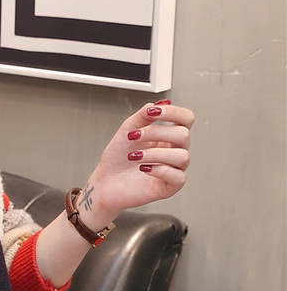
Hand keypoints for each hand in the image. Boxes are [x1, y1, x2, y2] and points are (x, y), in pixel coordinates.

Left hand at [82, 100, 194, 226]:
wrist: (104, 182)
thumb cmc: (116, 159)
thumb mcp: (127, 131)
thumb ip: (143, 115)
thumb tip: (161, 103)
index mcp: (167, 136)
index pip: (186, 119)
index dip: (173, 112)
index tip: (152, 112)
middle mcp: (173, 151)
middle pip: (183, 135)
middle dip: (156, 132)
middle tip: (133, 136)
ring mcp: (173, 170)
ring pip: (182, 156)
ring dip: (155, 153)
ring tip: (134, 156)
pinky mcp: (169, 187)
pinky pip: (178, 177)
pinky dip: (160, 170)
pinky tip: (144, 169)